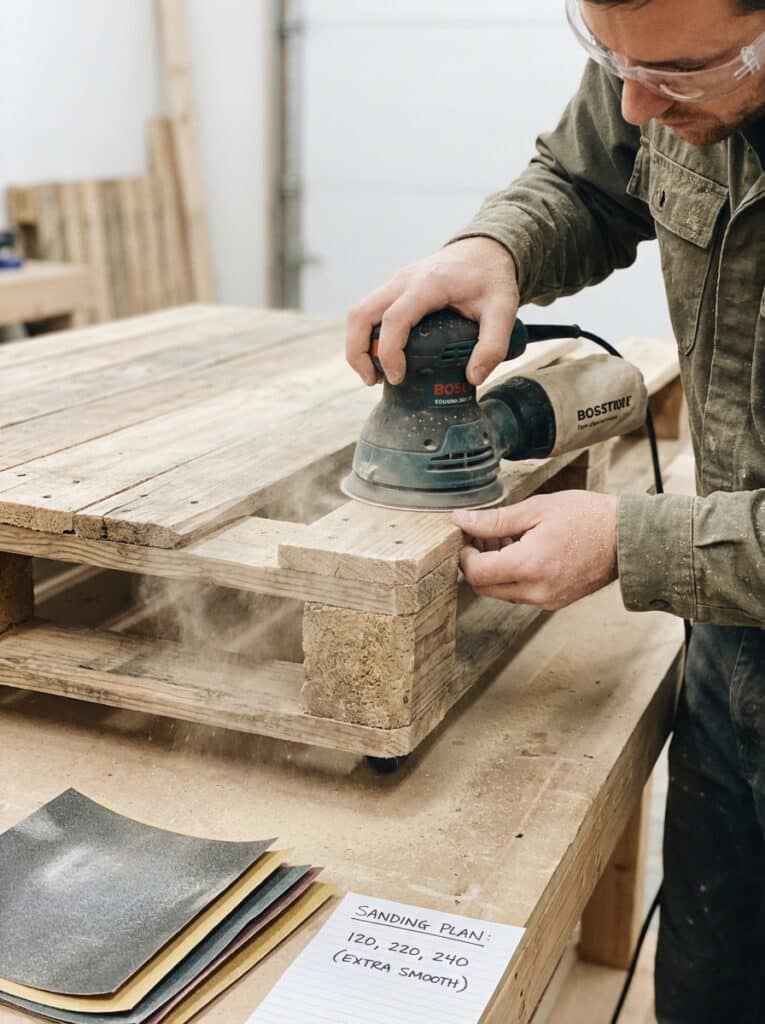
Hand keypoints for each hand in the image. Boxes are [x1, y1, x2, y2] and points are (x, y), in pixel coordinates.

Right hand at [346, 237, 519, 386]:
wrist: (485, 249)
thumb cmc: (491, 277)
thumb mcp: (503, 309)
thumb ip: (493, 344)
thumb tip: (474, 377)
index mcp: (428, 284)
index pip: (394, 319)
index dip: (389, 352)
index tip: (397, 377)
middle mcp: (404, 280)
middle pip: (361, 314)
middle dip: (358, 352)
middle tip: (372, 380)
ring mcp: (395, 283)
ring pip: (359, 313)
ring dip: (358, 345)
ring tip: (374, 374)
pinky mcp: (393, 289)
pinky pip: (368, 311)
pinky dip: (367, 336)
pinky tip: (382, 356)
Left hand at [453, 491, 618, 609]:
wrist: (626, 538)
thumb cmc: (586, 517)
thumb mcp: (536, 509)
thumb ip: (495, 519)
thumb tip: (462, 520)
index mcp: (529, 566)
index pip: (476, 573)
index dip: (464, 555)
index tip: (468, 536)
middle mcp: (536, 591)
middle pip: (484, 588)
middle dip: (477, 562)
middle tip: (485, 536)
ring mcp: (547, 600)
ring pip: (501, 593)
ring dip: (495, 570)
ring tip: (509, 539)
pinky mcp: (555, 602)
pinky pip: (521, 594)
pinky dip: (514, 576)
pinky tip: (525, 551)